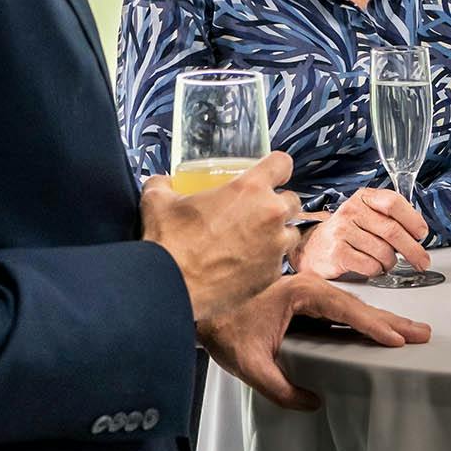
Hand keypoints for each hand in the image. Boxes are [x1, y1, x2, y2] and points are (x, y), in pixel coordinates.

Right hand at [141, 154, 300, 323]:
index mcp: (250, 188)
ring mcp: (275, 247)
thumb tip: (163, 182)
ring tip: (253, 241)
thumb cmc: (168, 241)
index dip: (276, 168)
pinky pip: (277, 263)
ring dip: (277, 235)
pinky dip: (266, 262)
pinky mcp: (271, 275)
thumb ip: (164, 184)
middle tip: (254, 213)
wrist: (169, 287)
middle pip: (292, 201)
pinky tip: (245, 266)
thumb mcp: (158, 200)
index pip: (282, 163)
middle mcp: (270, 215)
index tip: (270, 175)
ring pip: (289, 233)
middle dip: (277, 204)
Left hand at [200, 273, 430, 409]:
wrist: (197, 306)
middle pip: (357, 306)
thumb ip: (279, 387)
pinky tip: (378, 332)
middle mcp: (309, 287)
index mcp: (300, 293)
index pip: (345, 311)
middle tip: (422, 334)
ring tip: (410, 333)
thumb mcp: (248, 364)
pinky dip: (363, 322)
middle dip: (390, 321)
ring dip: (381, 320)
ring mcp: (308, 293)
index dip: (372, 325)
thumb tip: (313, 404)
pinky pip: (340, 312)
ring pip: (352, 307)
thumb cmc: (221, 328)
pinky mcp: (304, 302)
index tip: (397, 338)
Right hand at [295, 186, 432, 281]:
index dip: (413, 220)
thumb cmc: (347, 232)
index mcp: (363, 197)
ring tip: (387, 262)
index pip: (393, 202)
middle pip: (392, 231)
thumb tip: (418, 231)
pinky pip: (370, 266)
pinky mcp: (337, 253)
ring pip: (383, 252)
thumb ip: (390, 216)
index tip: (422, 234)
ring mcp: (342, 232)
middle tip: (422, 261)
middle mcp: (351, 211)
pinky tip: (373, 268)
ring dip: (391, 262)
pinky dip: (377, 270)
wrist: (313, 248)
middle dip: (413, 250)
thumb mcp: (366, 214)